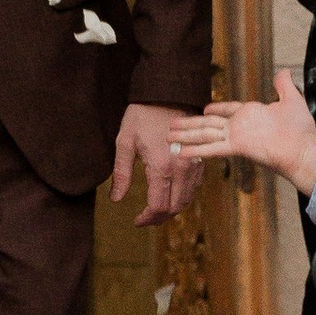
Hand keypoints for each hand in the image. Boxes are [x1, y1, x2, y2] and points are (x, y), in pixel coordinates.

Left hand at [112, 101, 201, 227]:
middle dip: (159, 218)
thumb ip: (121, 173)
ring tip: (155, 210)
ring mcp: (193, 164)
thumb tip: (116, 199)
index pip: (158, 206)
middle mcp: (181, 168)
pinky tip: (169, 194)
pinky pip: (194, 187)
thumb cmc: (142, 115)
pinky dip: (182, 196)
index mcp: (161, 166)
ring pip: (186, 199)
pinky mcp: (199, 159)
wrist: (167, 93)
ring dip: (172, 209)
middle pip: (174, 207)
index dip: (147, 218)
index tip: (136, 221)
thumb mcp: (125, 142)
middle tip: (144, 219)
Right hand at [169, 66, 315, 194]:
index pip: (227, 110)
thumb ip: (283, 86)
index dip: (215, 109)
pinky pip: (213, 148)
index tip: (204, 109)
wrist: (304, 151)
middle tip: (172, 125)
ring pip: (205, 134)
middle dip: (190, 124)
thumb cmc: (301, 130)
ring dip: (186, 134)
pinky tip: (181, 152)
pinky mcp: (237, 147)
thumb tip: (283, 71)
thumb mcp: (292, 100)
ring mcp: (237, 137)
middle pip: (209, 123)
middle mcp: (240, 126)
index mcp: (250, 114)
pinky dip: (196, 150)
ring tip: (168, 136)